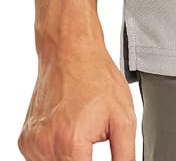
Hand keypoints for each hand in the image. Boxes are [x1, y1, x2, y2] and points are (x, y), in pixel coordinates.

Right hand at [18, 42, 135, 160]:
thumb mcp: (124, 117)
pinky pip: (42, 160)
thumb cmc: (97, 77)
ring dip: (70, 160)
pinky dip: (56, 153)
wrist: (70, 51)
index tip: (96, 154)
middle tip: (91, 140)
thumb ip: (124, 155)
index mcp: (70, 143)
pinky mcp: (25, 140)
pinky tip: (67, 130)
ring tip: (81, 132)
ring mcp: (32, 145)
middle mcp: (46, 147)